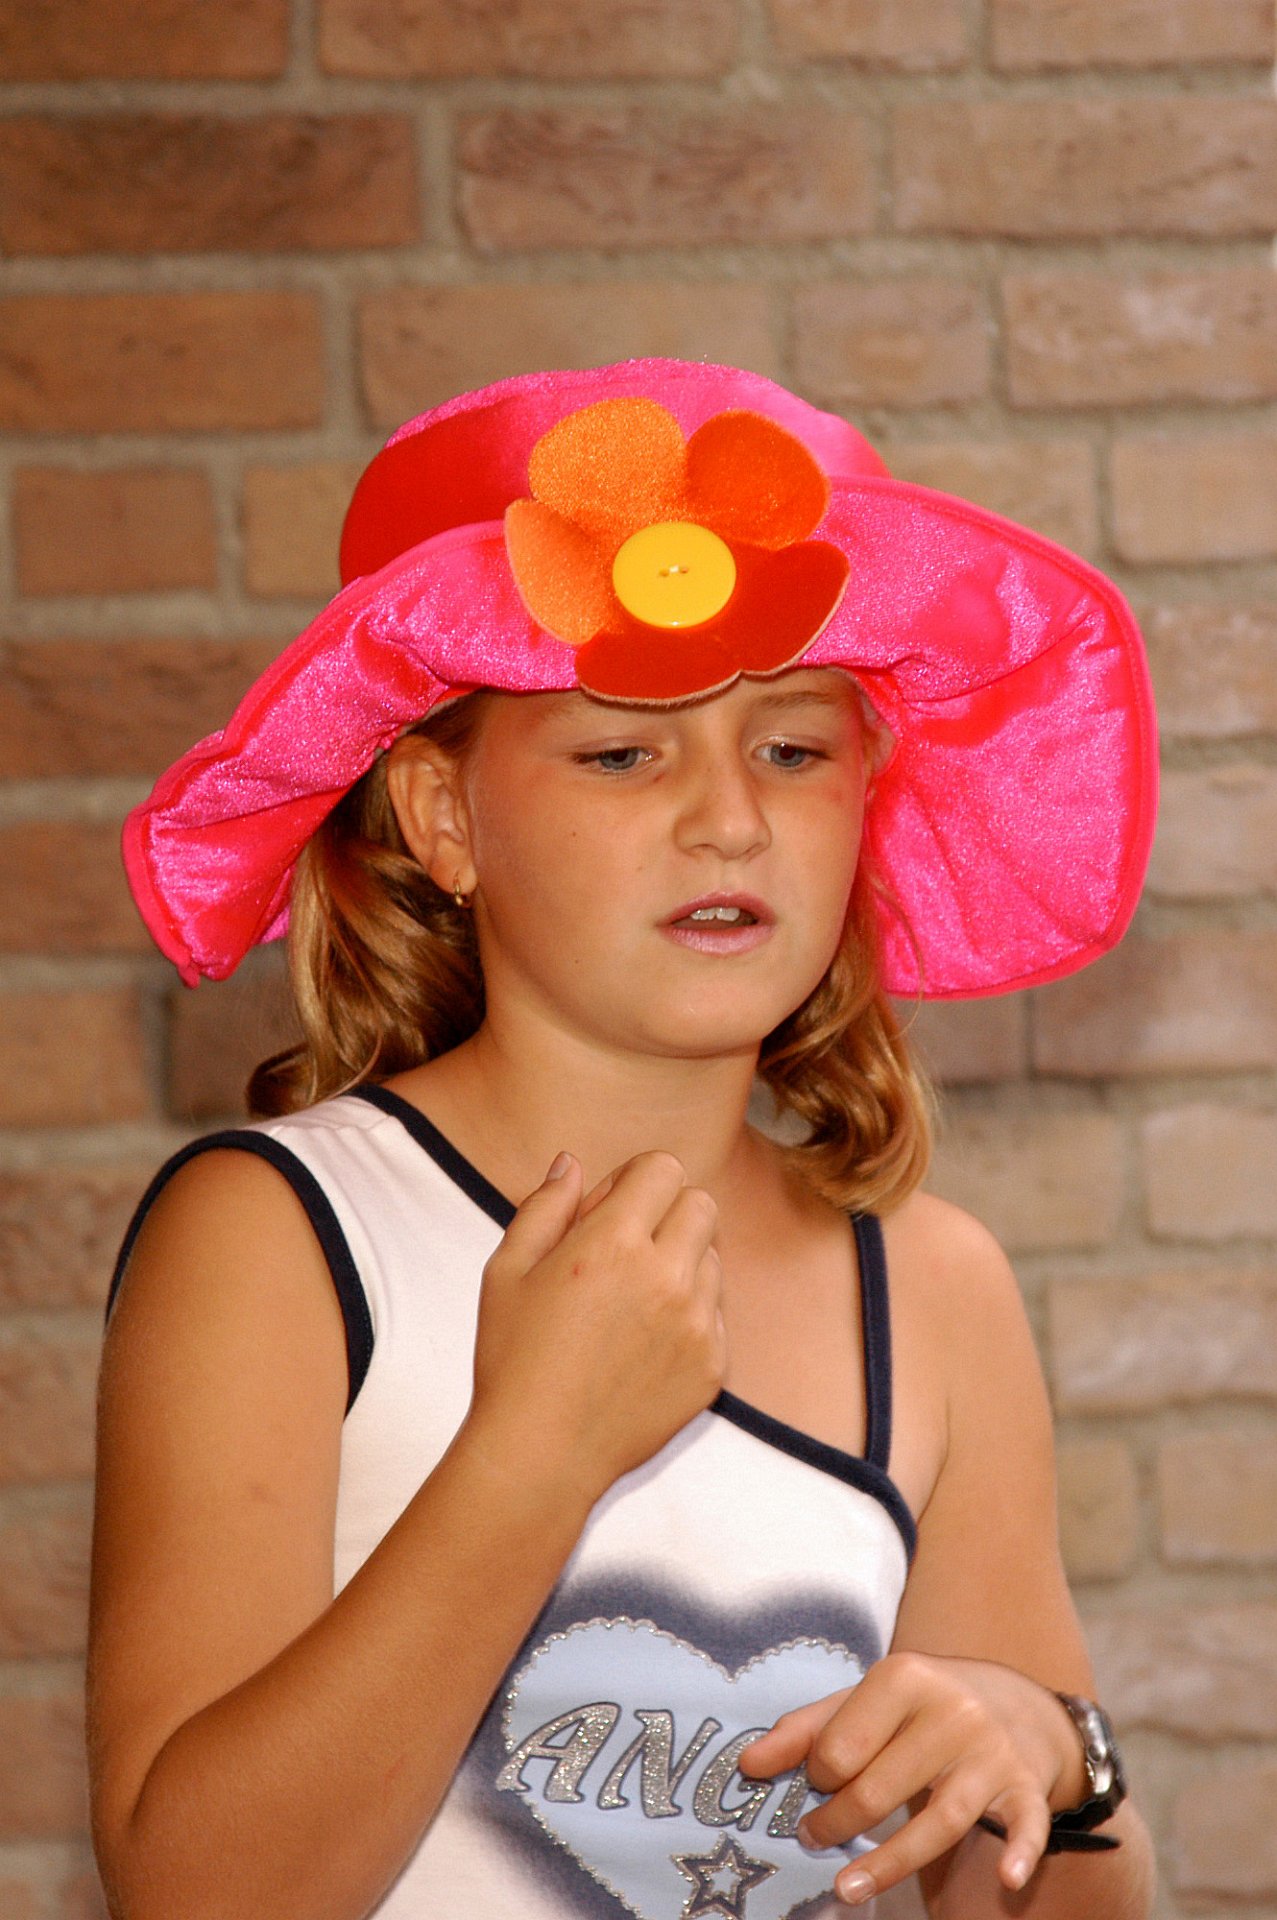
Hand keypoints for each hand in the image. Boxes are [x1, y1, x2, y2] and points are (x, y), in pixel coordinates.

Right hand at [468, 1150, 726, 1502]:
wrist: (540, 1455)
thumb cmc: (512, 1359)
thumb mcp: (506, 1271)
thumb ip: (544, 1207)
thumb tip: (573, 1164)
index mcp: (613, 1242)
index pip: (663, 1168)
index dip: (634, 1180)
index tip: (609, 1211)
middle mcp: (666, 1276)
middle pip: (700, 1205)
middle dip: (666, 1213)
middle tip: (625, 1251)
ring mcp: (696, 1324)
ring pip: (713, 1259)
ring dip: (682, 1263)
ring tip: (632, 1304)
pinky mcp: (712, 1366)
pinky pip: (717, 1315)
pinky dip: (690, 1316)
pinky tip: (644, 1345)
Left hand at [736, 1653, 1087, 1904]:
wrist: (1016, 1702)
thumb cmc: (921, 1706)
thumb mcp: (865, 1700)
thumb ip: (807, 1728)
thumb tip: (748, 1765)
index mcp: (906, 1678)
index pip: (843, 1744)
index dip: (818, 1776)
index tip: (815, 1786)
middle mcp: (952, 1711)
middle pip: (881, 1787)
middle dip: (837, 1822)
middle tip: (812, 1837)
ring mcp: (992, 1751)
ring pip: (940, 1820)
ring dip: (891, 1864)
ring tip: (845, 1889)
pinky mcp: (1026, 1786)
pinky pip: (1025, 1824)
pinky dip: (1020, 1851)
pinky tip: (1008, 1878)